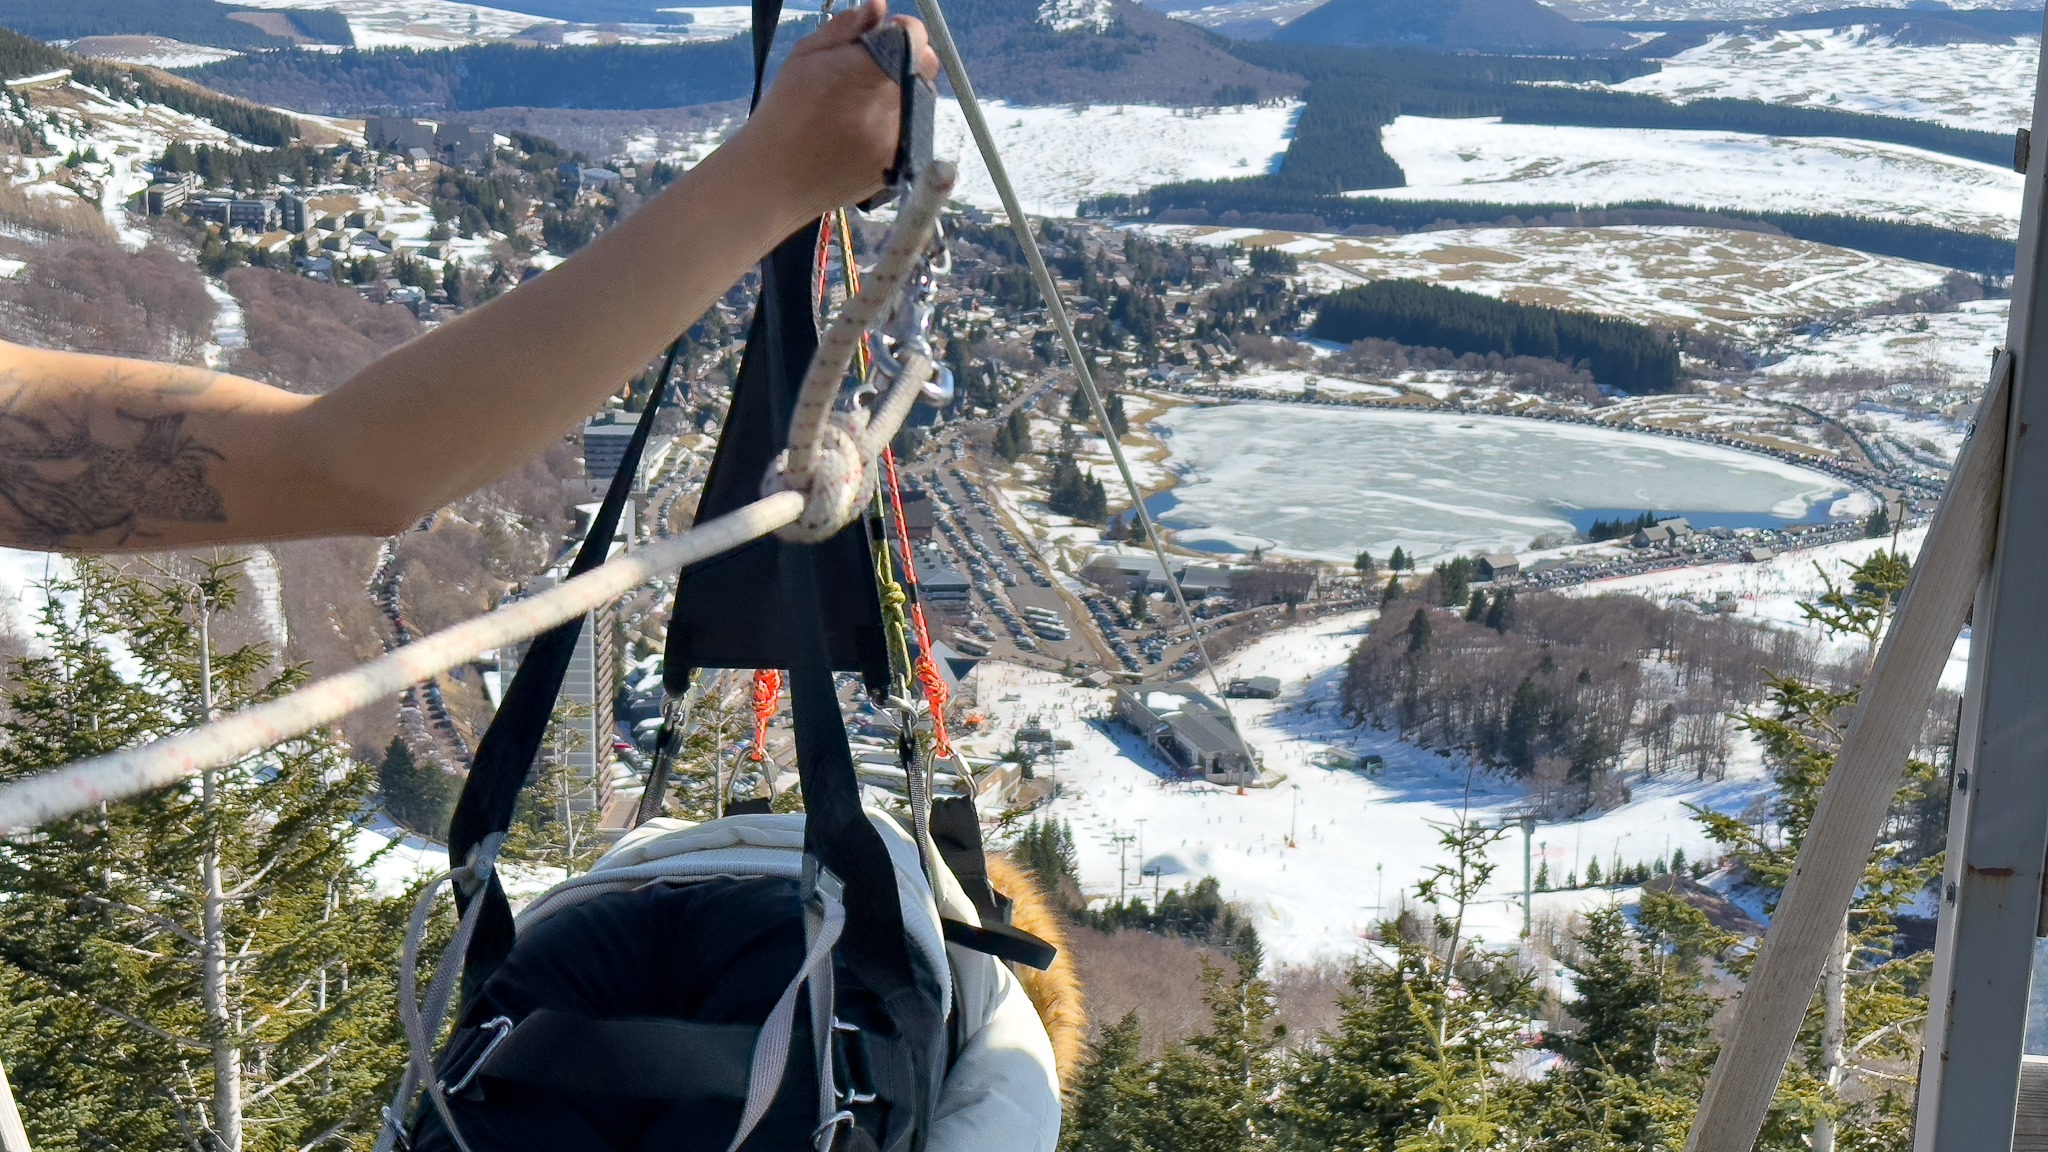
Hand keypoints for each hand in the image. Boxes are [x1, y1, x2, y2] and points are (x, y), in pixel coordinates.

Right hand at [735, 0, 940, 220]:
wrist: (776, 178)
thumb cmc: (785, 112)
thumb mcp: (804, 56)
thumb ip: (846, 27)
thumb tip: (879, 7)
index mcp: (865, 71)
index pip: (914, 37)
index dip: (903, 31)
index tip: (886, 36)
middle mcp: (889, 105)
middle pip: (926, 67)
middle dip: (908, 59)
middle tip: (876, 68)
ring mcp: (898, 137)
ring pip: (922, 99)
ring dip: (904, 91)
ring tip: (865, 103)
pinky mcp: (900, 162)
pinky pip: (915, 129)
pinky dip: (899, 122)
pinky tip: (866, 128)